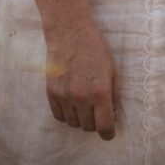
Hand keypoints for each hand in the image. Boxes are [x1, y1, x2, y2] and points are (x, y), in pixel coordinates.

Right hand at [44, 20, 119, 139]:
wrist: (69, 32)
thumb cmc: (94, 49)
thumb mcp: (112, 70)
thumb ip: (114, 96)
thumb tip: (112, 117)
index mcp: (100, 91)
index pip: (104, 127)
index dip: (108, 133)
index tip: (108, 131)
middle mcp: (81, 97)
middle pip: (88, 127)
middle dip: (95, 121)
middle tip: (96, 107)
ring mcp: (64, 96)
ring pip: (73, 123)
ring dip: (80, 117)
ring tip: (83, 100)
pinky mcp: (51, 93)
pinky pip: (59, 117)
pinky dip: (66, 113)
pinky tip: (71, 100)